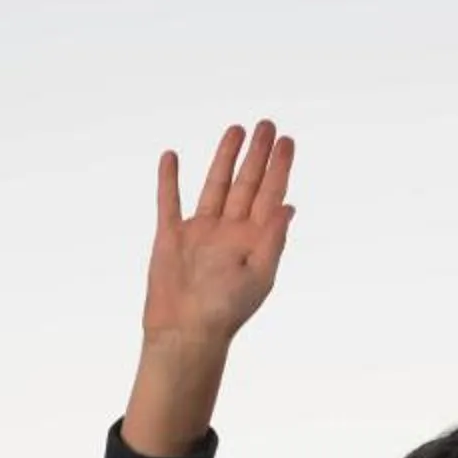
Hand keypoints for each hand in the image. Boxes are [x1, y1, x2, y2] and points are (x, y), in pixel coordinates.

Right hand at [142, 120, 295, 348]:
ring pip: (214, 186)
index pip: (270, 195)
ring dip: (224, 158)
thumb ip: (273, 239)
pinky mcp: (171, 236)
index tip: (287, 141)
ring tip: (235, 130)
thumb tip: (288, 205)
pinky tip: (172, 157)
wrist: (186, 333)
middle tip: (267, 125)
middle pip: (246, 184)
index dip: (279, 168)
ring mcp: (200, 232)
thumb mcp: (260, 276)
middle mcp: (229, 232)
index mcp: (254, 241)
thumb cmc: (226, 312)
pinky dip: (169, 180)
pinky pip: (169, 202)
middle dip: (257, 155)